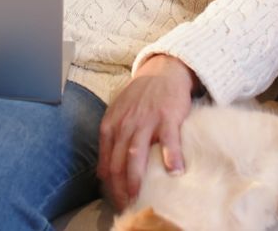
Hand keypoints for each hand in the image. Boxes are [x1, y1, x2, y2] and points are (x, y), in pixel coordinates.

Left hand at [97, 55, 196, 210]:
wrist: (161, 72)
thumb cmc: (139, 98)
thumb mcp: (118, 114)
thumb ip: (111, 140)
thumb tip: (103, 172)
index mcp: (111, 125)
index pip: (106, 161)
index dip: (109, 184)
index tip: (116, 199)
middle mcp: (125, 124)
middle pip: (118, 162)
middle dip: (120, 187)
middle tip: (127, 205)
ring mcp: (146, 121)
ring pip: (136, 154)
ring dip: (136, 178)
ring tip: (139, 196)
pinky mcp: (167, 117)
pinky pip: (168, 140)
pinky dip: (171, 156)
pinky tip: (175, 172)